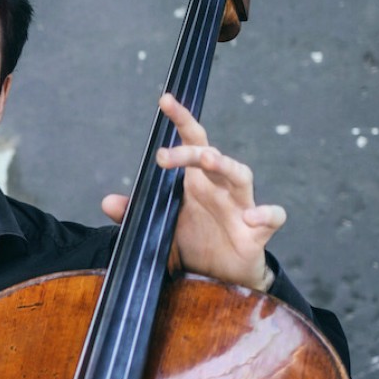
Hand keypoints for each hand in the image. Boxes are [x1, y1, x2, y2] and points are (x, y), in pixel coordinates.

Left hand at [101, 93, 283, 291]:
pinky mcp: (258, 231)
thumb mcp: (162, 227)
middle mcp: (220, 187)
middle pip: (211, 157)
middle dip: (191, 151)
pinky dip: (266, 214)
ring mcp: (241, 206)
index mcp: (197, 181)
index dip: (181, 120)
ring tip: (209, 160)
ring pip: (241, 176)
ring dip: (226, 165)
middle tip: (163, 156)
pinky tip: (252, 217)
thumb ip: (135, 214)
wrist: (223, 278)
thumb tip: (107, 201)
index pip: (192, 142)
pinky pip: (272, 216)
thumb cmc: (195, 243)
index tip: (165, 100)